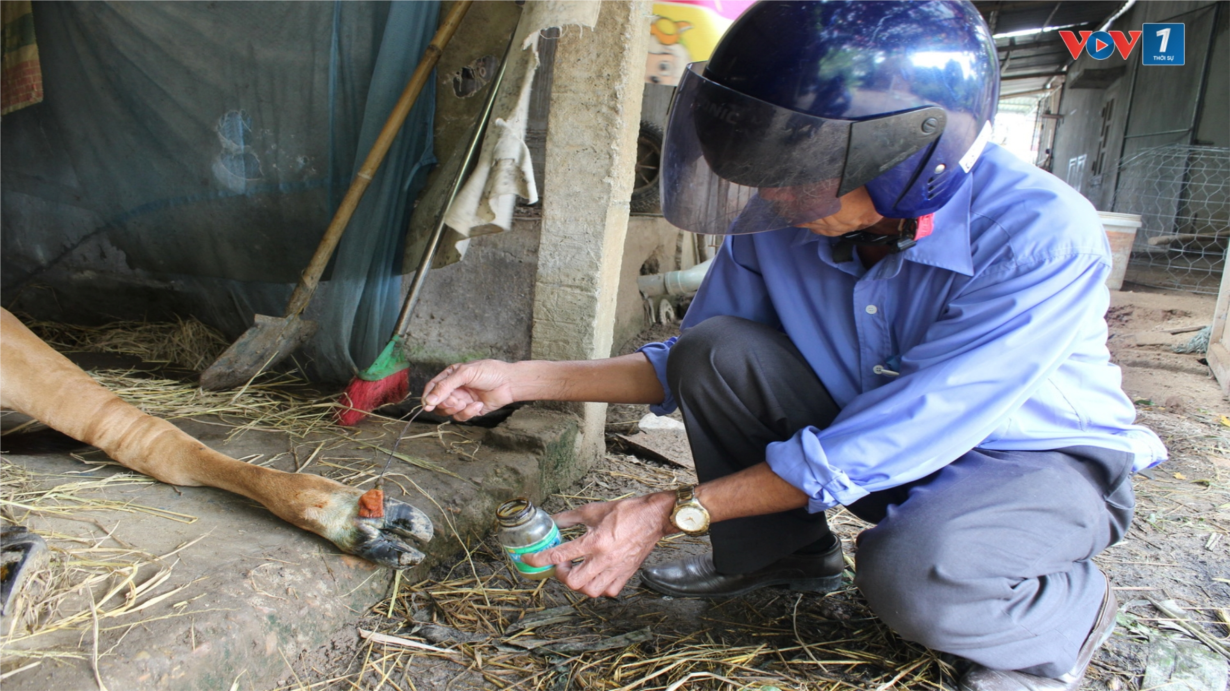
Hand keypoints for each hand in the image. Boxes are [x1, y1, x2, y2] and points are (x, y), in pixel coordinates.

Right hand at [422, 360, 516, 420]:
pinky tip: (478, 404)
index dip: (428, 397)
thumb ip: (445, 386)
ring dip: (456, 409)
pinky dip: (468, 412)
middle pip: (438, 402)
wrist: (510, 382)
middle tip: (455, 401)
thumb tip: (429, 400)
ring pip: (448, 412)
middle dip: (445, 404)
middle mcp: (455, 388)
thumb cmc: (489, 372)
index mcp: (451, 376)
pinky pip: (461, 417)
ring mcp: (462, 400)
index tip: (428, 405)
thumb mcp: (465, 374)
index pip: (432, 387)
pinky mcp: (471, 410)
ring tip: (465, 403)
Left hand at [521, 492, 674, 597]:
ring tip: (578, 571)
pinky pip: (608, 591)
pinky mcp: (626, 574)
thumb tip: (552, 521)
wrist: (654, 517)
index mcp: (595, 541)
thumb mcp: (593, 510)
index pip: (559, 555)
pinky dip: (598, 588)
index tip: (529, 559)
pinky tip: (595, 576)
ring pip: (590, 591)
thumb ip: (569, 518)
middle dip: (562, 575)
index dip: (539, 559)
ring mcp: (616, 569)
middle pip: (574, 581)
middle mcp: (604, 559)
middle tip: (562, 565)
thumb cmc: (626, 512)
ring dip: (579, 584)